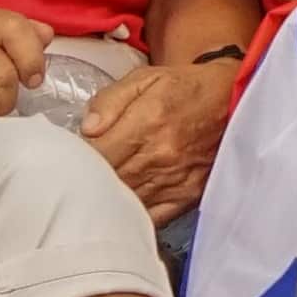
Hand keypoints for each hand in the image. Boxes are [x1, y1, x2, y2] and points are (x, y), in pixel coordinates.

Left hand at [74, 57, 236, 217]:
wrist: (230, 100)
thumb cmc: (184, 89)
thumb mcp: (144, 78)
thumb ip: (109, 101)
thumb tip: (87, 129)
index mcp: (147, 123)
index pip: (97, 153)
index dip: (76, 157)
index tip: (66, 156)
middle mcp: (161, 156)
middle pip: (108, 180)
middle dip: (87, 179)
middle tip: (73, 175)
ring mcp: (175, 180)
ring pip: (126, 202)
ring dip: (106, 199)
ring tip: (92, 191)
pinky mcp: (186, 197)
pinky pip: (152, 217)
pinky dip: (133, 215)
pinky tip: (121, 208)